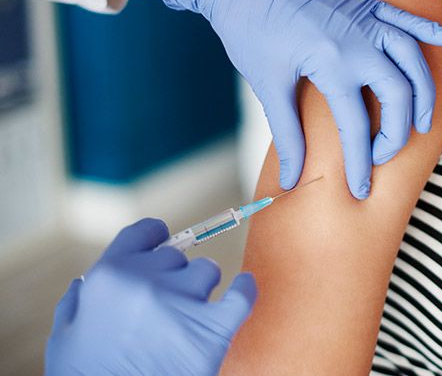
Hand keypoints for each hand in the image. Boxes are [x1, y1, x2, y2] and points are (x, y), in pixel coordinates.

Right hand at [45, 218, 256, 375]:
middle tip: (166, 307)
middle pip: (176, 257)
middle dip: (173, 277)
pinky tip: (244, 287)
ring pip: (206, 272)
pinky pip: (242, 295)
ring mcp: (183, 303)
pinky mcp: (213, 330)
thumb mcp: (64, 339)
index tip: (163, 245)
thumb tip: (84, 284)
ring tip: (188, 316)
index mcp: (109, 276)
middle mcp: (147, 281)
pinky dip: (245, 289)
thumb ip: (75, 305)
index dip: (155, 239)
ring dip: (200, 289)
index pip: (144, 233)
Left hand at [159, 0, 441, 198]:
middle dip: (399, 131)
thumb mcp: (268, 85)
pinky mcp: (364, 3)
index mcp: (331, 61)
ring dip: (424, 92)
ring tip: (424, 121)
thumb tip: (293, 179)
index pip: (356, 125)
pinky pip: (405, 18)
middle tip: (386, 155)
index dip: (360, 163)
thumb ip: (287, 134)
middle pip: (398, 93)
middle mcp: (358, 39)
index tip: (360, 189)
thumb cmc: (249, 30)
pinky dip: (427, 30)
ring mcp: (365, 18)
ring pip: (412, 58)